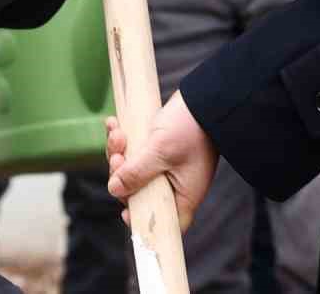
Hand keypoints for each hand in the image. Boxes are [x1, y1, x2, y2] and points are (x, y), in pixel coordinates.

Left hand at [106, 92, 218, 231]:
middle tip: (117, 156)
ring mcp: (165, 166)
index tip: (125, 211)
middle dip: (122, 173)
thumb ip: (137, 173)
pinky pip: (133, 151)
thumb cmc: (190, 129)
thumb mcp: (160, 152)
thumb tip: (114, 190)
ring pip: (131, 169)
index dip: (141, 219)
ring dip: (118, 151)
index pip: (161, 220)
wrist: (205, 98)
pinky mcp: (157, 148)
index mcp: (182, 195)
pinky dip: (122, 140)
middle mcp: (173, 184)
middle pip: (138, 192)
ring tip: (117, 133)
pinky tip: (114, 123)